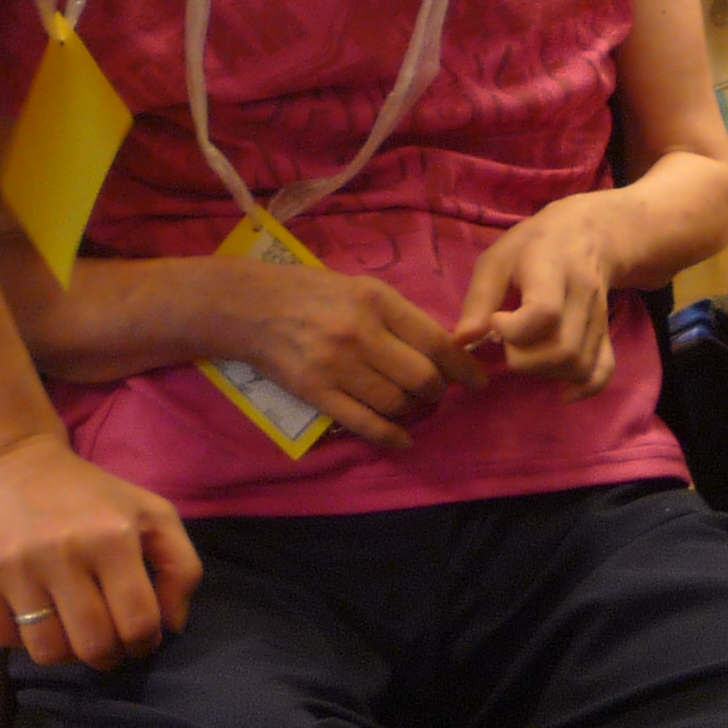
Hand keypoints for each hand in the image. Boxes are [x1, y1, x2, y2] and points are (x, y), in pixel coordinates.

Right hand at [0, 435, 200, 670]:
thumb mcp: (150, 512)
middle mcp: (63, 553)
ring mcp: (15, 568)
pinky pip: (3, 640)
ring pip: (47, 652)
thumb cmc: (89, 494)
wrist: (10, 462)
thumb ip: (180, 567)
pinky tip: (33, 613)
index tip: (141, 640)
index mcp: (113, 536)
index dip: (145, 644)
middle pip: (93, 646)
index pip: (138, 623)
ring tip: (72, 631)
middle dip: (108, 656)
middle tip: (108, 644)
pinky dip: (21, 639)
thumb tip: (173, 626)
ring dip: (66, 653)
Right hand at [222, 258, 484, 451]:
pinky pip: (363, 423)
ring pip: (396, 403)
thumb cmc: (311, 292)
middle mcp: (360, 333)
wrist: (250, 305)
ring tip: (412, 406)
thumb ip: (399, 316)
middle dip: (437, 392)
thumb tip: (442, 348)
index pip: (434, 340)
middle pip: (421, 378)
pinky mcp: (316, 393)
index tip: (478, 380)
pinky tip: (402, 439)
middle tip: (436, 393)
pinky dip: (390, 436)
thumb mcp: (361, 287)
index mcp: (376, 300)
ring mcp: (336, 366)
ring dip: (413, 411)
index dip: (464, 367)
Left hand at [453, 199, 623, 398]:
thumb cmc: (532, 245)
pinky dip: (584, 387)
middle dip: (524, 360)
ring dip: (546, 373)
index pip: (545, 312)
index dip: (514, 330)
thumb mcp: (497, 258)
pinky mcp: (606, 331)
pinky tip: (563, 391)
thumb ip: (479, 298)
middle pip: (562, 349)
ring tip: (528, 352)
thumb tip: (462, 341)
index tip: (497, 320)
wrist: (587, 233)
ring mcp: (599, 315)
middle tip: (508, 342)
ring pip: (579, 365)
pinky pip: (604, 369)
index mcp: (552, 267)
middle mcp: (582, 293)